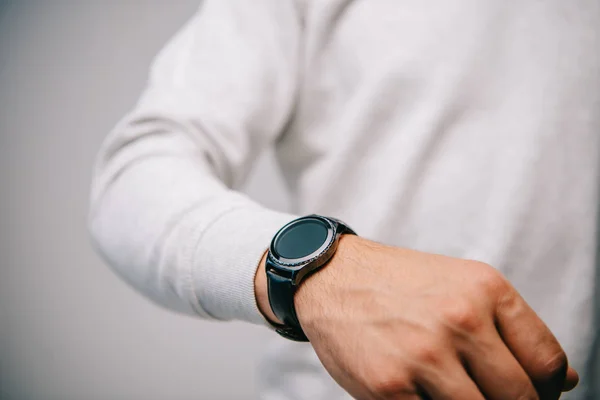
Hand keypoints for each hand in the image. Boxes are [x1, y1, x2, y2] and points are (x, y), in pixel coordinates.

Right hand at [280, 235, 577, 398]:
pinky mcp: (390, 387)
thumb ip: (511, 328)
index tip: (530, 393)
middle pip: (520, 398)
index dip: (546, 389)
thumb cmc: (399, 284)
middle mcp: (460, 319)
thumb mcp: (462, 283)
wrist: (333, 277)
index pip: (547, 362)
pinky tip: (421, 391)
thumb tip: (563, 380)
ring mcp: (424, 356)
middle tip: (483, 393)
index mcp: (485, 289)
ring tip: (450, 390)